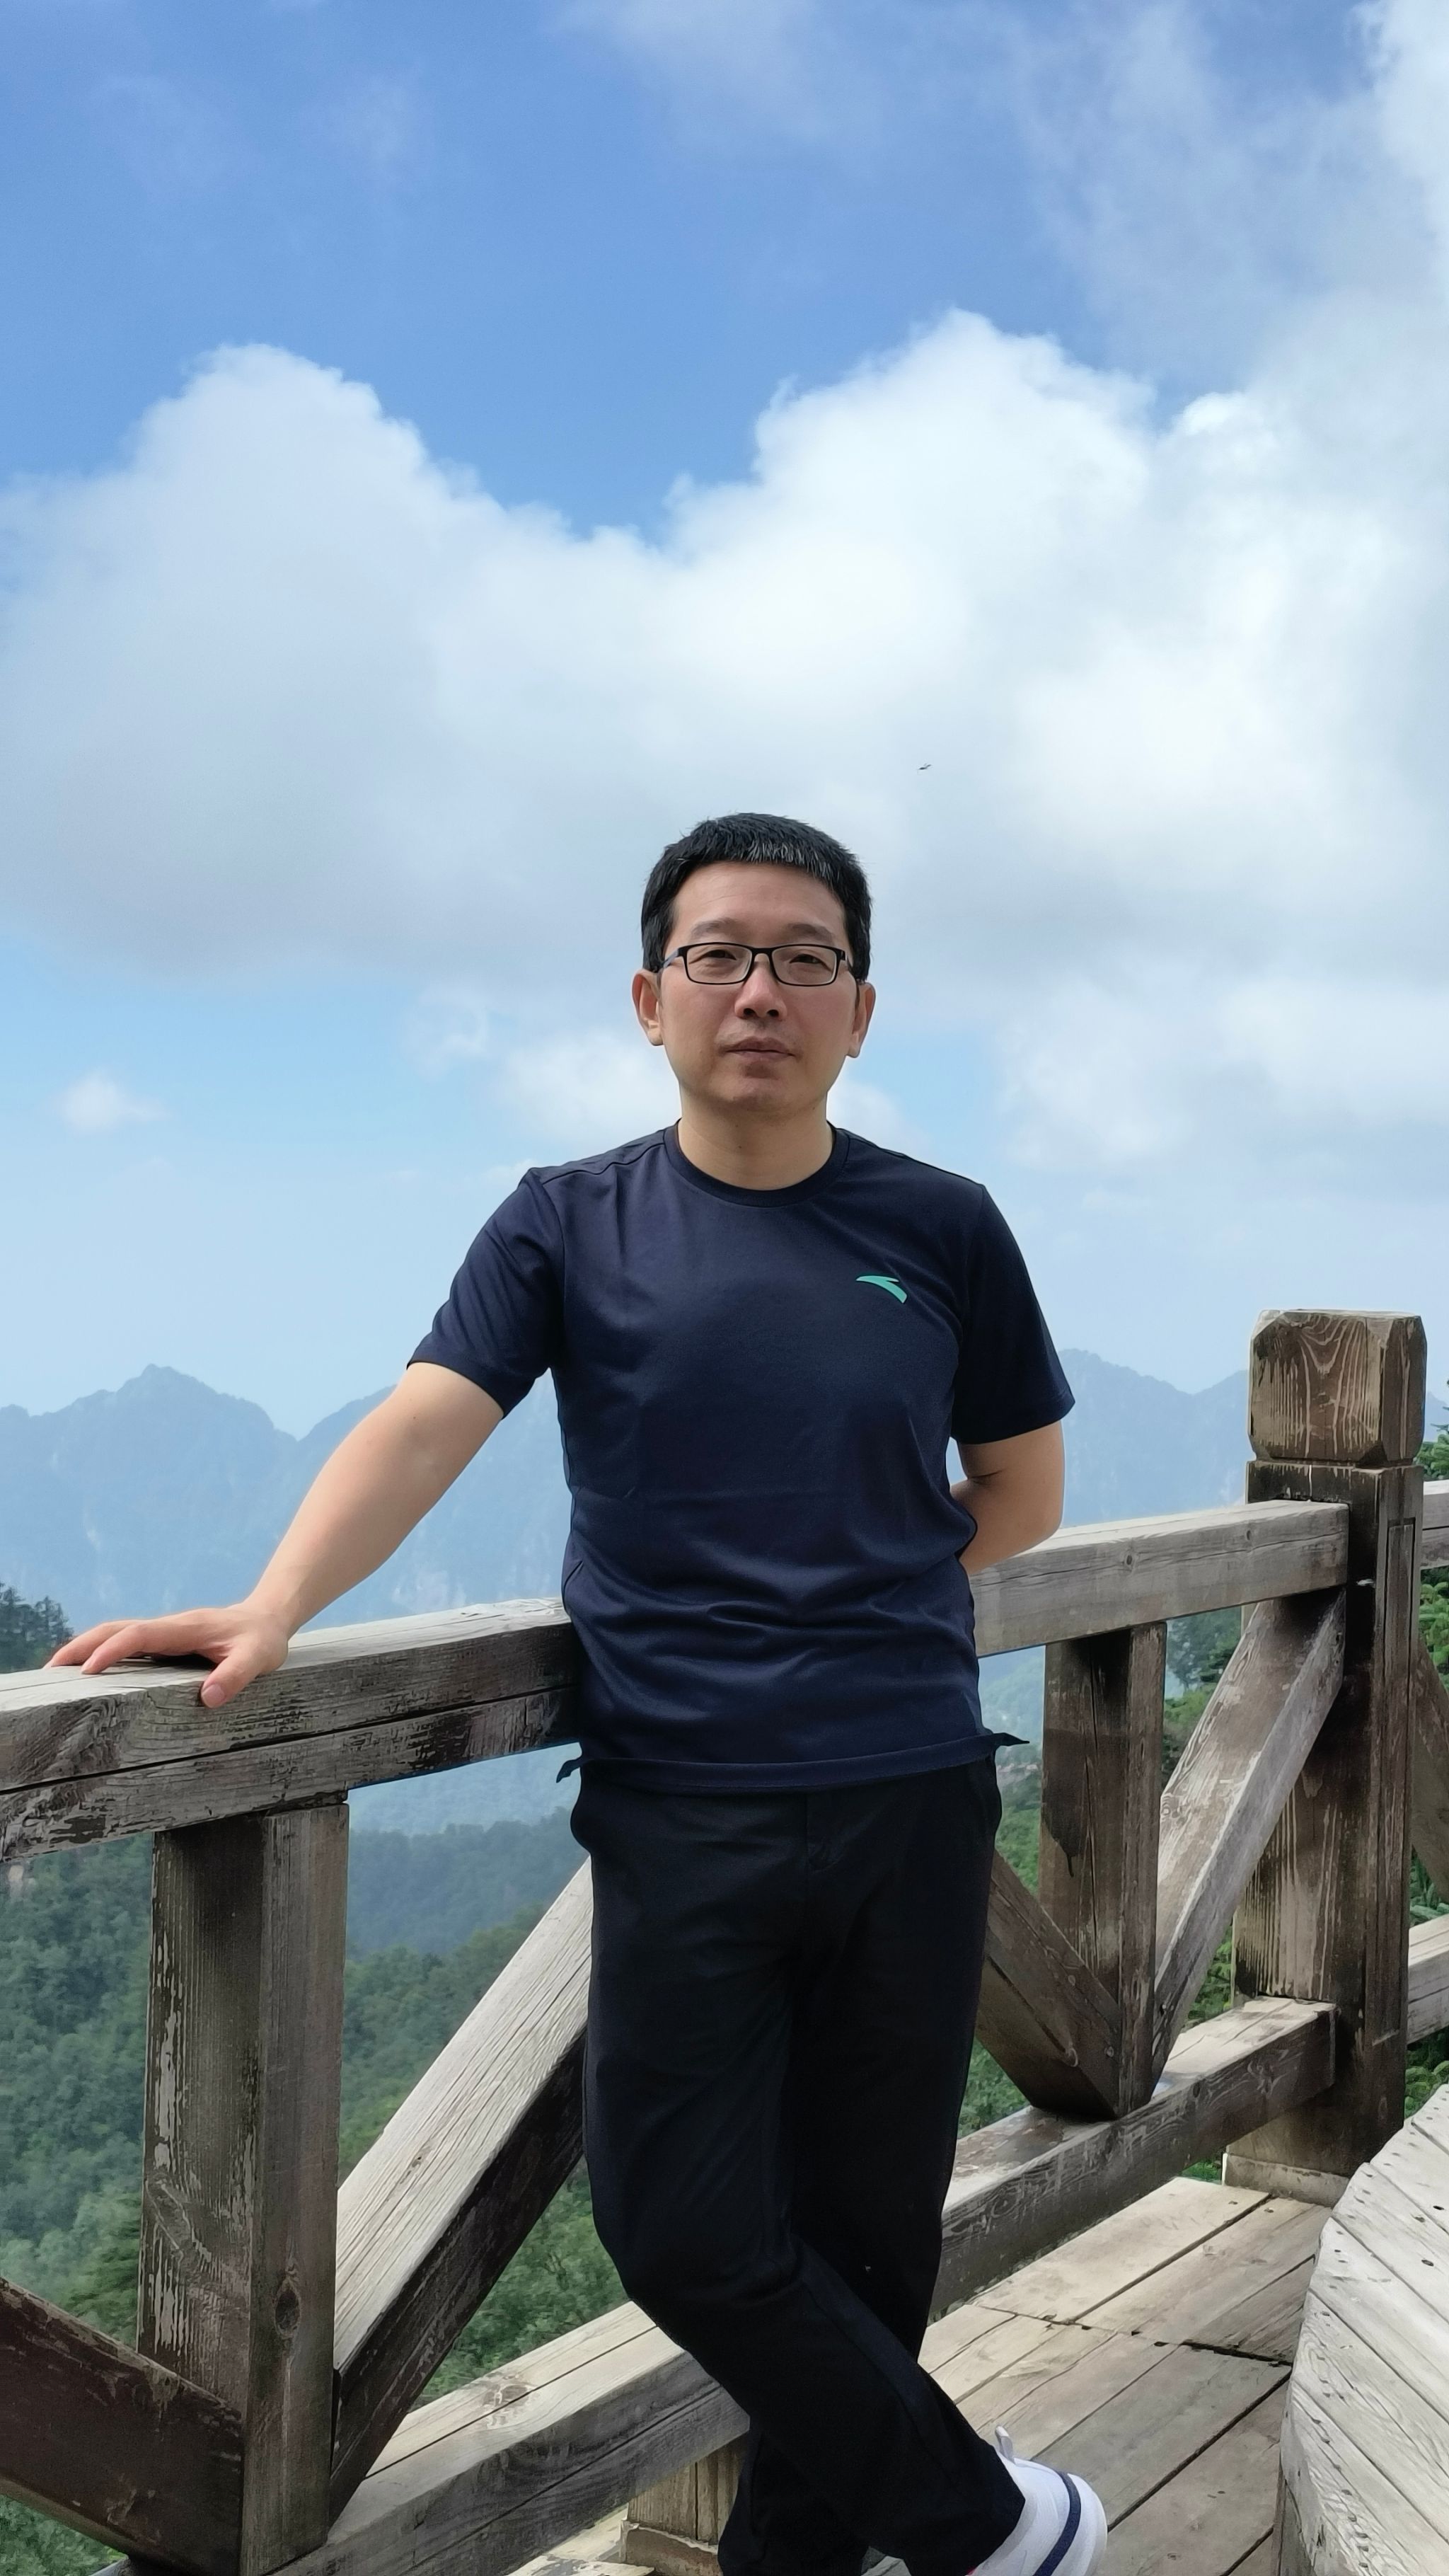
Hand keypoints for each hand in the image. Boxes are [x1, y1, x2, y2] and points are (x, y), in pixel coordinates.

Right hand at [45, 1603, 292, 1707]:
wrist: (267, 1618)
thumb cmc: (262, 1639)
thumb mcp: (259, 1658)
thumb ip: (237, 1676)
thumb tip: (208, 1699)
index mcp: (185, 1628)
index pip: (139, 1635)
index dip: (112, 1650)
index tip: (88, 1669)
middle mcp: (169, 1627)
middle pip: (115, 1628)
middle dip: (82, 1645)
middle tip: (51, 1670)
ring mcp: (165, 1632)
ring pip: (117, 1632)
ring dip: (86, 1647)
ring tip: (57, 1672)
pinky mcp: (165, 1641)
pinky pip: (127, 1643)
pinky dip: (102, 1651)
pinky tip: (89, 1671)